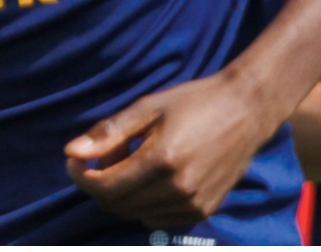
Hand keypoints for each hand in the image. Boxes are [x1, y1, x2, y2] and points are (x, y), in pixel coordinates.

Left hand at [65, 71, 279, 229]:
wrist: (249, 109)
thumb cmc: (197, 101)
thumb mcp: (151, 106)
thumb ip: (110, 132)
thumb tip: (71, 152)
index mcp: (162, 159)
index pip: (104, 186)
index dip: (82, 176)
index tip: (75, 161)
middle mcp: (178, 188)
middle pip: (116, 205)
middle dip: (101, 183)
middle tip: (109, 156)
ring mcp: (193, 203)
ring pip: (135, 214)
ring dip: (124, 195)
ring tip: (136, 164)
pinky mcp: (204, 210)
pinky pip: (158, 219)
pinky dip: (146, 204)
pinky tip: (155, 179)